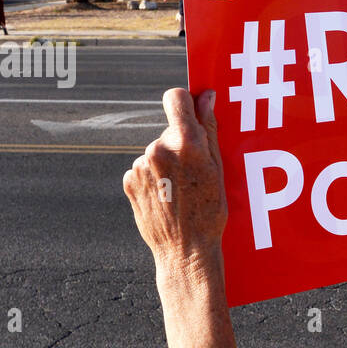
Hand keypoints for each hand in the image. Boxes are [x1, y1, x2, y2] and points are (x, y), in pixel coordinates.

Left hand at [123, 88, 227, 279]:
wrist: (184, 251)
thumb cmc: (209, 212)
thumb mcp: (218, 170)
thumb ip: (209, 128)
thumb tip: (205, 96)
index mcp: (185, 143)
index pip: (176, 97)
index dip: (185, 102)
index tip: (192, 113)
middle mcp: (158, 149)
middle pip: (169, 130)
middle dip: (182, 144)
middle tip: (196, 172)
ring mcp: (140, 166)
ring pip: (157, 151)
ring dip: (167, 163)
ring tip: (181, 190)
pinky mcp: (128, 180)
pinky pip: (144, 168)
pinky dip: (154, 178)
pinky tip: (167, 197)